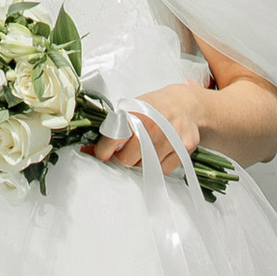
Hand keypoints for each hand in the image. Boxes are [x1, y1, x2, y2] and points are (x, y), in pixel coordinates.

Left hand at [80, 76, 213, 172]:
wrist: (187, 104)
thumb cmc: (155, 106)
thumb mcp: (133, 107)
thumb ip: (114, 126)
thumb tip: (89, 148)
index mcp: (137, 115)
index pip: (113, 141)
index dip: (103, 151)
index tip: (101, 154)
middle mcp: (154, 128)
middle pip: (127, 160)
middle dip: (121, 159)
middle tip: (122, 153)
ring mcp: (171, 140)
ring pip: (144, 167)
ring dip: (139, 163)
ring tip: (141, 151)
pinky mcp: (184, 150)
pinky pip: (162, 171)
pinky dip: (155, 167)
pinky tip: (156, 154)